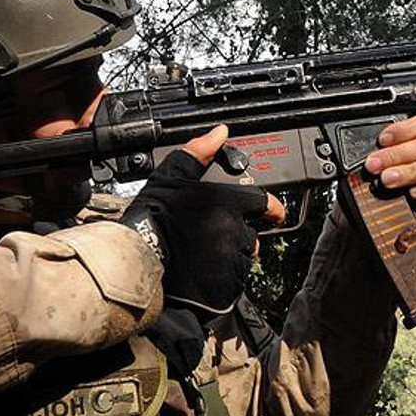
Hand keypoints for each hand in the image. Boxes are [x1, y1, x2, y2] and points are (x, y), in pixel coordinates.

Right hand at [120, 125, 284, 315]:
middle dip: (240, 234)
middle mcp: (236, 228)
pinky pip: (235, 277)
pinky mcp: (229, 282)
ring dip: (232, 255)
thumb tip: (218, 134)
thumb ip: (197, 153)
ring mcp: (233, 258)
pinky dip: (224, 275)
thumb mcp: (171, 177)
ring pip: (243, 256)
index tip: (274, 212)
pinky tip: (205, 270)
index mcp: (227, 201)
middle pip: (252, 232)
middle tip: (219, 236)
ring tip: (206, 253)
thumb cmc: (154, 221)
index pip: (263, 201)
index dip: (270, 207)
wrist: (140, 263)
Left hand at [362, 113, 415, 203]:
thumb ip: (377, 154)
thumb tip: (367, 155)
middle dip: (397, 155)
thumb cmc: (378, 181)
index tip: (383, 140)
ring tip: (388, 180)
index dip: (406, 129)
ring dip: (411, 171)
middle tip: (375, 166)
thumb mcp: (375, 163)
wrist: (379, 217)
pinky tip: (413, 193)